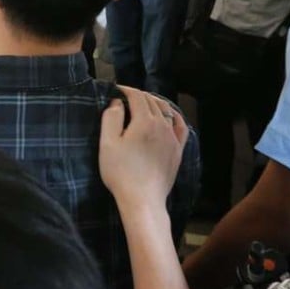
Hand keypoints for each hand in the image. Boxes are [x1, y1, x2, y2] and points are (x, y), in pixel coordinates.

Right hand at [99, 86, 187, 209]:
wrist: (142, 199)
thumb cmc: (120, 172)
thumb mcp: (107, 143)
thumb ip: (111, 118)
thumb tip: (117, 103)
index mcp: (144, 121)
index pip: (137, 96)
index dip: (126, 89)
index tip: (116, 89)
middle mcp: (162, 125)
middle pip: (152, 102)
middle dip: (139, 95)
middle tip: (127, 96)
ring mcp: (173, 138)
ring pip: (167, 111)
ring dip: (155, 102)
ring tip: (146, 102)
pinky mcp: (178, 151)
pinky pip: (181, 126)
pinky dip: (175, 116)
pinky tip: (170, 116)